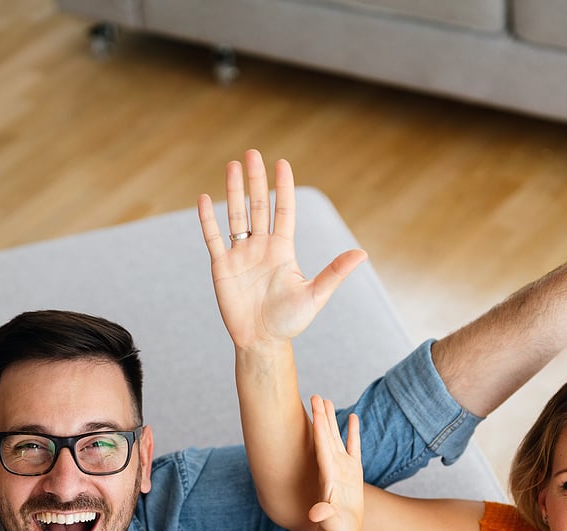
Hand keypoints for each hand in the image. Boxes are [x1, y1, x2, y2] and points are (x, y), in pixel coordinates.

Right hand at [197, 149, 366, 348]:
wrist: (261, 342)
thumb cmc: (290, 321)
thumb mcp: (315, 295)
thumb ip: (334, 272)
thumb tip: (361, 253)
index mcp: (283, 250)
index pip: (284, 211)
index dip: (283, 187)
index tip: (282, 163)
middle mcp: (261, 248)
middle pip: (258, 207)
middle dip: (255, 180)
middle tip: (252, 153)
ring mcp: (240, 256)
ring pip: (235, 216)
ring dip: (234, 191)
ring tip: (232, 166)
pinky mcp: (222, 267)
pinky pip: (213, 238)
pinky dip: (208, 219)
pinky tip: (204, 198)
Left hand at [305, 396, 362, 530]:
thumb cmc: (336, 529)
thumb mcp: (331, 523)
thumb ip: (324, 515)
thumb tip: (315, 514)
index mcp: (328, 475)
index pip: (322, 447)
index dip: (319, 428)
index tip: (314, 410)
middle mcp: (332, 467)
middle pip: (325, 437)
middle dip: (320, 416)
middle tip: (315, 395)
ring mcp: (343, 468)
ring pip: (337, 438)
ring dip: (331, 420)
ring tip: (326, 399)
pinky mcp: (354, 471)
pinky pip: (354, 447)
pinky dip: (353, 432)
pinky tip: (353, 417)